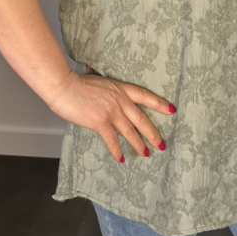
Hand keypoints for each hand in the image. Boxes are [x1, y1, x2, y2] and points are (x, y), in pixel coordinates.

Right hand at [48, 66, 175, 162]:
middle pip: (142, 119)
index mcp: (120, 88)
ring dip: (139, 144)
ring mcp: (112, 113)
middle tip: (161, 144)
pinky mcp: (100, 123)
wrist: (64, 86)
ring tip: (146, 153)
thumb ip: (104, 84)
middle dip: (153, 133)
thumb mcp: (97, 78)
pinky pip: (112, 140)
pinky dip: (117, 151)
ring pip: (131, 132)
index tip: (171, 110)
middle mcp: (120, 101)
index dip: (159, 103)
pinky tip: (121, 158)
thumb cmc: (76, 81)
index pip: (145, 96)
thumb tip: (99, 77)